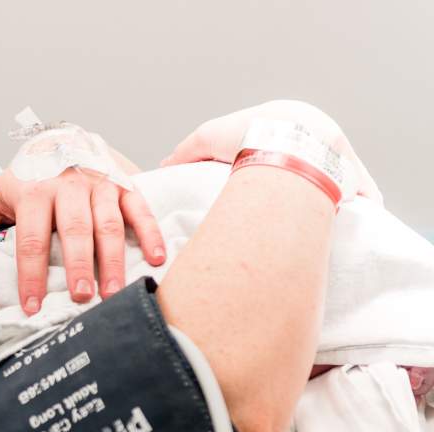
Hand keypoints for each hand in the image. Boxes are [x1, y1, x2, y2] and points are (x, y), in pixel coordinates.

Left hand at [0, 168, 165, 313]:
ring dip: (114, 260)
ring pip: (109, 224)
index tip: (32, 307)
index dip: (31, 275)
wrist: (63, 135)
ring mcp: (100, 184)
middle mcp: (69, 186)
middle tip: (82, 299)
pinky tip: (158, 259)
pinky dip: (151, 233)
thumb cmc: (27, 175)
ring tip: (116, 292)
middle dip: (78, 266)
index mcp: (35, 192)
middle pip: (74, 231)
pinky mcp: (125, 184)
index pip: (31, 239)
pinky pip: (140, 209)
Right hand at [160, 99, 381, 200]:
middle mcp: (312, 136)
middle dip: (300, 182)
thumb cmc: (248, 133)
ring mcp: (334, 154)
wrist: (289, 137)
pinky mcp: (351, 173)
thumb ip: (186, 152)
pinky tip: (348, 216)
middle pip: (307, 164)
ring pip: (333, 178)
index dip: (265, 168)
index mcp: (284, 123)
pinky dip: (355, 201)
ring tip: (312, 216)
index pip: (277, 148)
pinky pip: (359, 190)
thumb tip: (165, 166)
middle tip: (283, 205)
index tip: (255, 188)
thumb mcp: (206, 138)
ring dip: (326, 194)